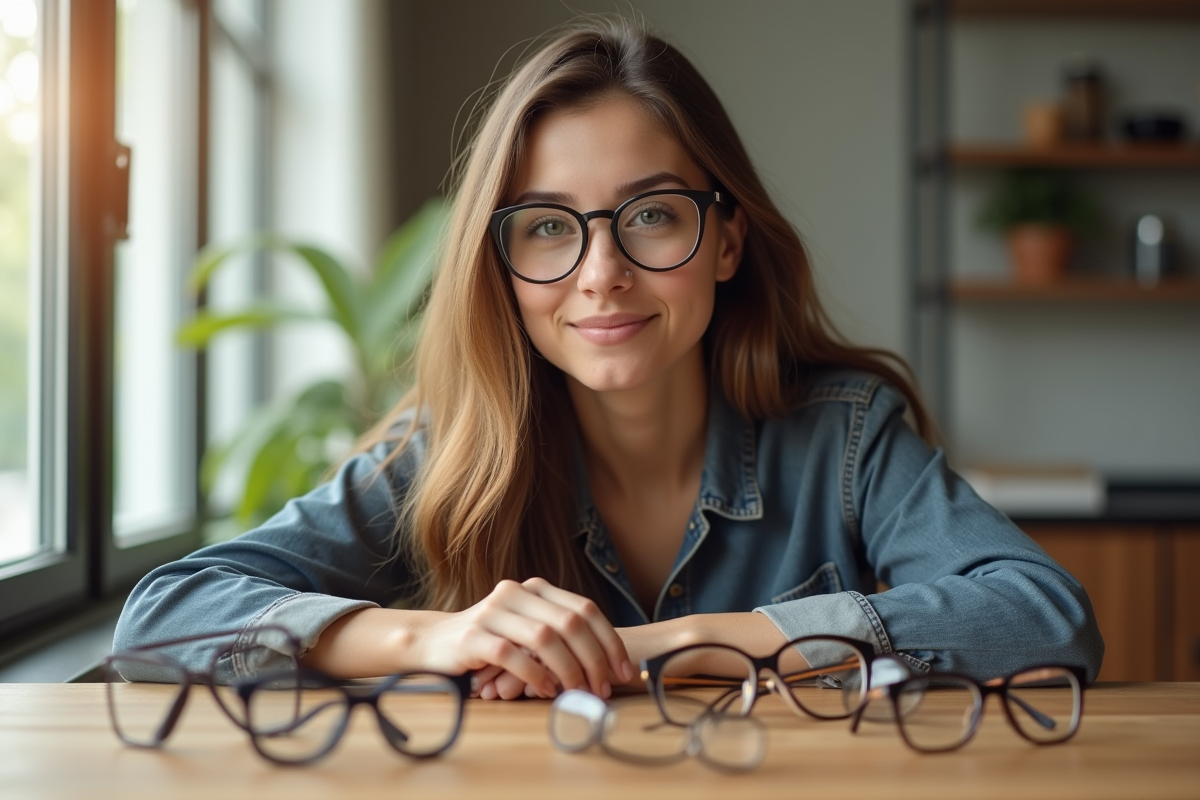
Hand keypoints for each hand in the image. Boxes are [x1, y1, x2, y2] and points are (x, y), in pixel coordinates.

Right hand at [410, 577, 633, 699]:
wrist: (434, 643)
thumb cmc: (490, 642)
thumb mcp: (527, 631)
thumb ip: (560, 638)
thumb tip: (608, 667)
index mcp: (535, 588)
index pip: (585, 609)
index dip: (609, 641)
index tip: (624, 671)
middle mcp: (516, 592)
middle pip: (571, 622)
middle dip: (594, 659)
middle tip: (603, 689)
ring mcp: (493, 612)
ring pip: (545, 637)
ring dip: (569, 670)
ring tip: (578, 693)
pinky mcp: (474, 637)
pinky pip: (513, 655)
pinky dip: (535, 676)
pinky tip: (544, 691)